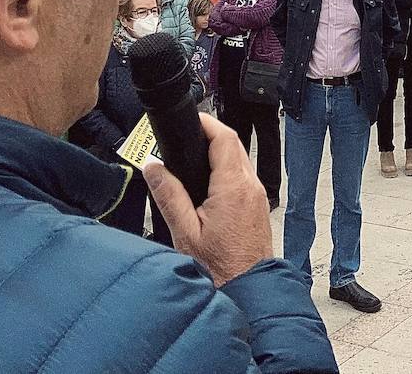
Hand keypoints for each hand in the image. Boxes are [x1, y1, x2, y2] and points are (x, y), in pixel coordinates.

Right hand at [143, 114, 272, 287]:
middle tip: (187, 135)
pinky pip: (243, 177)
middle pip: (233, 145)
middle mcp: (251, 187)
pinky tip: (208, 181)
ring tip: (193, 155)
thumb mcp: (185, 233)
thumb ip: (169, 196)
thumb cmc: (219, 269)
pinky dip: (226, 170)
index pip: (224, 138)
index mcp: (233, 187)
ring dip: (219, 153)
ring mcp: (258, 196)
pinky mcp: (258, 207)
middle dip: (210, 135)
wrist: (248, 292)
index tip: (191, 119)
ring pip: (240, 160)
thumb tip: (153, 167)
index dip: (207, 122)